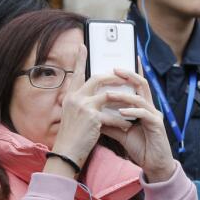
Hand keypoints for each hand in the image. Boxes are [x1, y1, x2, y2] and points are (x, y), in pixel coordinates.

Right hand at [48, 45, 127, 171]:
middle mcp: (75, 98)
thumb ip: (82, 104)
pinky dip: (121, 119)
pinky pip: (112, 114)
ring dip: (122, 97)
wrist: (66, 153)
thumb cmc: (71, 137)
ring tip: (133, 100)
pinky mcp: (92, 117)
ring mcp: (83, 106)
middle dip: (113, 77)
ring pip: (108, 94)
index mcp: (70, 96)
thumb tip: (98, 97)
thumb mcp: (73, 116)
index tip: (83, 46)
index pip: (76, 73)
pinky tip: (128, 125)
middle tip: (124, 75)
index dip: (80, 59)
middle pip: (96, 78)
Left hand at [100, 67, 174, 181]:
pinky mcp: (157, 125)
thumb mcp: (121, 133)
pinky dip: (132, 111)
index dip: (129, 73)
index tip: (116, 64)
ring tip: (109, 94)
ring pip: (141, 98)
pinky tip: (121, 112)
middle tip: (114, 70)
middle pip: (142, 84)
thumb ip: (109, 122)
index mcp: (142, 107)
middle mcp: (150, 107)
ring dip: (124, 95)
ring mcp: (155, 115)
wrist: (154, 165)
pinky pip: (144, 113)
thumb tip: (93, 115)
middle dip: (128, 75)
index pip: (136, 85)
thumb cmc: (140, 147)